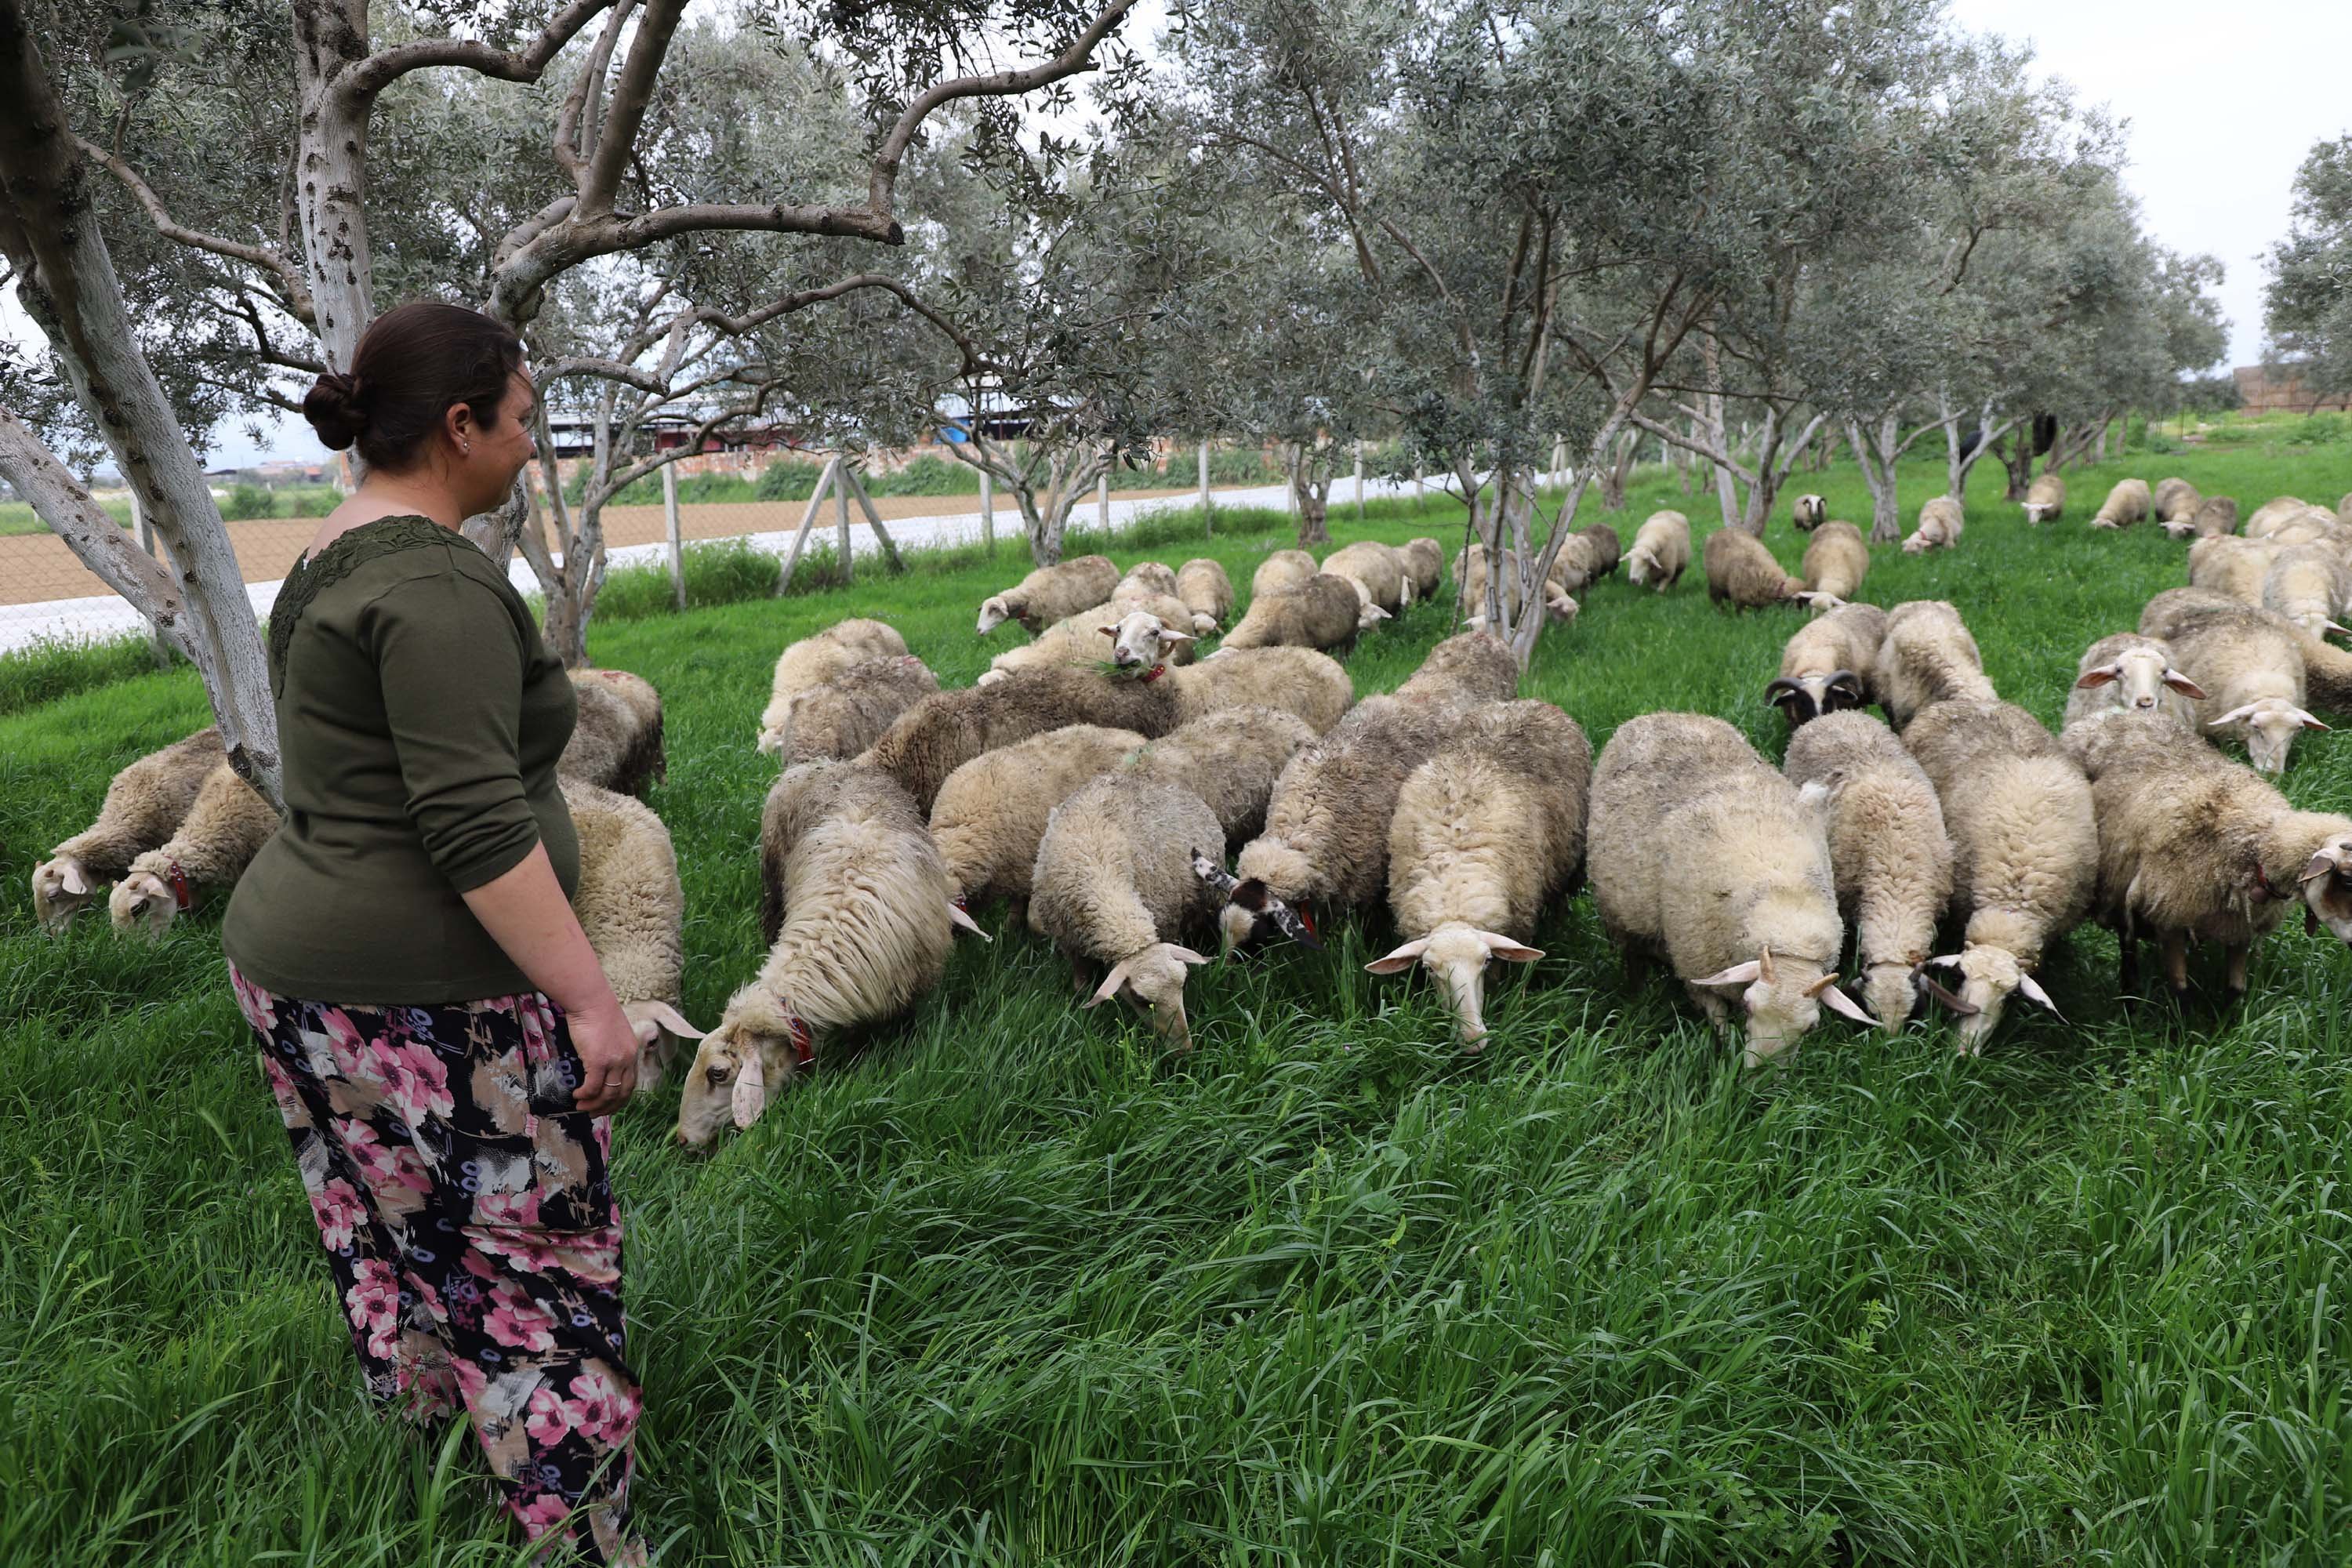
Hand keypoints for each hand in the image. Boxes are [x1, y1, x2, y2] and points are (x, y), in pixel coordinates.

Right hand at [566, 998, 639, 1115]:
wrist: (590, 1000)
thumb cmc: (596, 1013)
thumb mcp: (611, 1034)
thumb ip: (609, 1051)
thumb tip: (596, 1067)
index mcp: (632, 1052)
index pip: (630, 1083)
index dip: (619, 1099)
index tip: (608, 1106)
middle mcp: (627, 1059)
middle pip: (621, 1092)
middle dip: (607, 1107)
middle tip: (593, 1113)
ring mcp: (614, 1061)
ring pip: (608, 1093)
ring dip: (594, 1104)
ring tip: (581, 1106)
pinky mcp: (598, 1061)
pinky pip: (593, 1086)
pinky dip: (585, 1094)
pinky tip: (577, 1095)